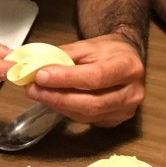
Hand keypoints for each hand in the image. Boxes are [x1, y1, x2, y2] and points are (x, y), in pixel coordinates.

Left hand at [24, 33, 144, 126]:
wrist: (126, 59)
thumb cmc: (107, 50)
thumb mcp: (87, 45)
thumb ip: (64, 56)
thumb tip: (36, 67)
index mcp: (128, 67)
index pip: (95, 77)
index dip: (67, 79)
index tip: (41, 75)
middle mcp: (132, 92)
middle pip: (92, 102)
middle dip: (58, 97)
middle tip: (33, 89)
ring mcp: (126, 111)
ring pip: (87, 115)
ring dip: (59, 106)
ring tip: (39, 94)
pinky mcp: (116, 121)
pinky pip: (87, 120)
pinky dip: (68, 111)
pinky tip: (56, 101)